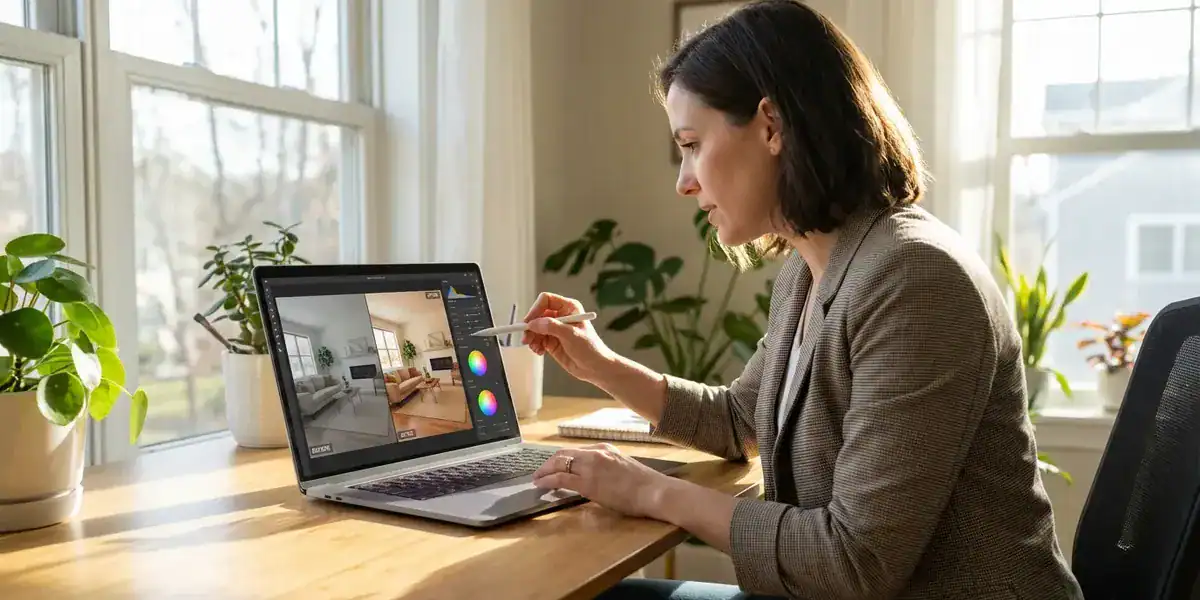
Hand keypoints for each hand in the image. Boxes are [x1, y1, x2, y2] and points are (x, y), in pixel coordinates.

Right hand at [521, 292, 612, 383]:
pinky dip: (535, 345)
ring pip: (535, 328)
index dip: (536, 309)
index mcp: (569, 308)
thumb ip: (551, 327)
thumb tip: (533, 323)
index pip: (546, 300)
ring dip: (531, 337)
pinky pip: (537, 339)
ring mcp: (556, 329)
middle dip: (531, 326)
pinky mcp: (552, 341)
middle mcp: (561, 316)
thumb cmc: (590, 348)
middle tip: (526, 338)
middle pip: (537, 314)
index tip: (529, 322)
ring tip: (534, 347)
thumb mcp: (571, 335)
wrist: (595, 368)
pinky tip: (539, 351)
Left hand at [532, 443, 670, 518]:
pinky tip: (541, 485)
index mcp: (605, 449)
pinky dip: (547, 480)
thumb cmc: (645, 485)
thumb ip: (607, 468)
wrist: (654, 491)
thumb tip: (595, 477)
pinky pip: (561, 478)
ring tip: (537, 479)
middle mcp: (596, 453)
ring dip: (544, 471)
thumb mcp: (623, 468)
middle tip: (540, 472)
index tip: (554, 465)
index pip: (576, 451)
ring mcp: (591, 467)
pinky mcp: (588, 483)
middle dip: (548, 463)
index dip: (562, 458)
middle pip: (563, 454)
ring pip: (559, 463)